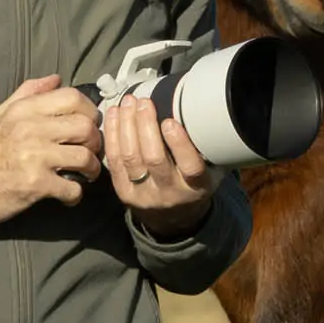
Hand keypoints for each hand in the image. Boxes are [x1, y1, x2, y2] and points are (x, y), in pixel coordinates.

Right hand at [0, 76, 102, 228]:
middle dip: (95, 142)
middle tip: (90, 151)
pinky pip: (73, 187)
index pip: (72, 98)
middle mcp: (31, 129)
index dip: (89, 111)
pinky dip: (75, 194)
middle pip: (85, 127)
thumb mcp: (2, 115)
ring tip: (86, 174)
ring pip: (85, 157)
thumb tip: (56, 78)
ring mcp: (35, 156)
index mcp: (25, 110)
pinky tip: (69, 193)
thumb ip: (28, 93)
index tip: (89, 124)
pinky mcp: (36, 184)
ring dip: (91, 169)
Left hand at [101, 92, 216, 233]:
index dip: (179, 144)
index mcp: (196, 187)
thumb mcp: (211, 172)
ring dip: (126, 126)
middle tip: (143, 102)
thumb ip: (207, 149)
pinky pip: (114, 162)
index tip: (170, 121)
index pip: (190, 167)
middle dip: (145, 126)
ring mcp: (144, 194)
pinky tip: (114, 115)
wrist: (174, 220)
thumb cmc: (193, 185)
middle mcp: (169, 193)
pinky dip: (112, 136)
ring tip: (127, 104)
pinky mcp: (124, 193)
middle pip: (154, 158)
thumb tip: (202, 112)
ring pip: (130, 158)